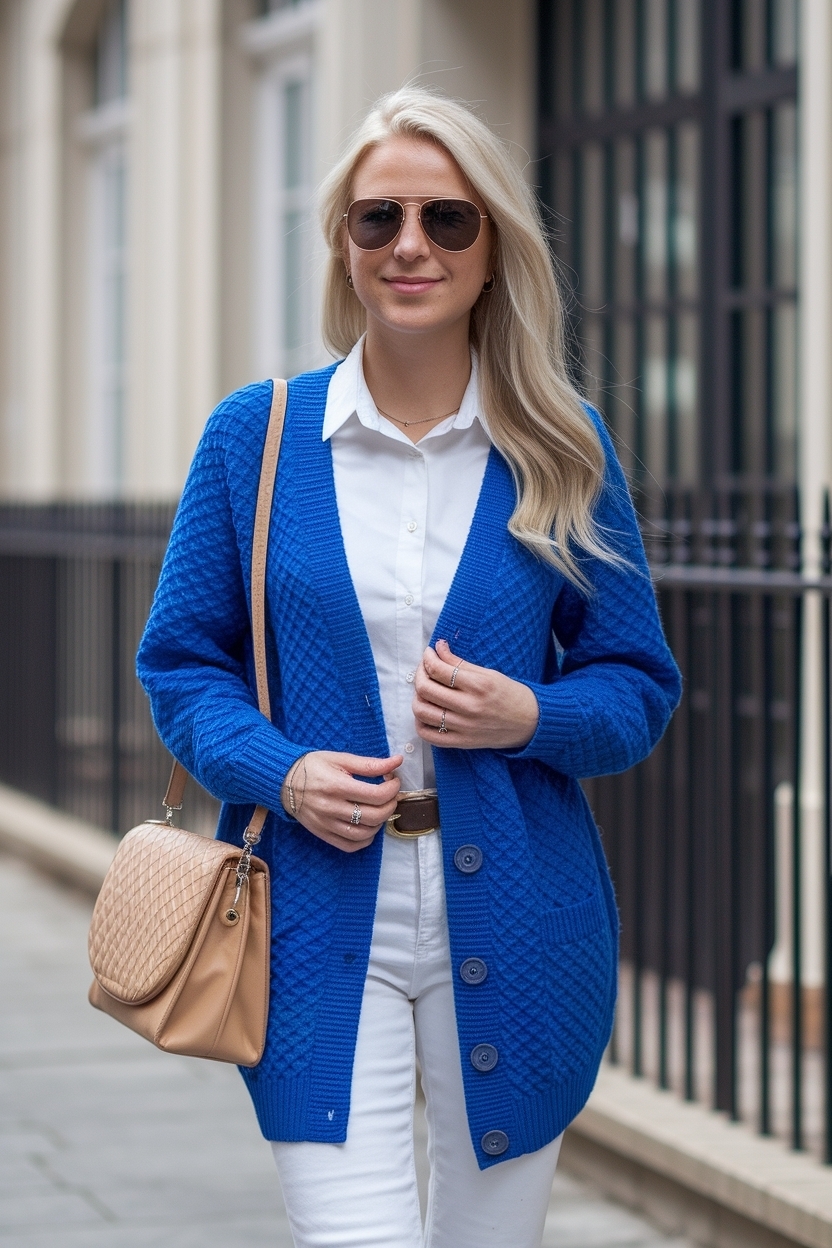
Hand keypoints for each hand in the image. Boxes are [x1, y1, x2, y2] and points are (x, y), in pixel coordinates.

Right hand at [280, 751, 402, 852]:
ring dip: (380, 822)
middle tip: (390, 795)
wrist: (283, 780)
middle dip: (391, 805)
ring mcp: (327, 824)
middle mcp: (332, 808)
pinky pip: (351, 845)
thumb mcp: (340, 758)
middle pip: (375, 816)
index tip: (393, 780)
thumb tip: (397, 761)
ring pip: (365, 834)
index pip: (377, 795)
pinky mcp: (323, 834)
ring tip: (380, 808)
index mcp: (337, 786)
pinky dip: (365, 839)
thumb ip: (369, 764)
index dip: (393, 788)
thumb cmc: (312, 766)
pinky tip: (368, 825)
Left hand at [412, 639, 538, 750]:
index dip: (428, 658)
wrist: (531, 723)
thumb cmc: (512, 695)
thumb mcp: (489, 673)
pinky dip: (420, 722)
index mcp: (478, 686)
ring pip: (422, 711)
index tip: (429, 653)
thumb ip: (460, 662)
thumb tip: (438, 648)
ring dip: (417, 697)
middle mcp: (469, 707)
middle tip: (424, 669)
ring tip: (425, 690)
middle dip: (419, 674)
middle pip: (426, 689)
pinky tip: (427, 711)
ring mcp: (463, 727)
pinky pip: (428, 735)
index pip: (439, 669)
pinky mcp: (461, 742)